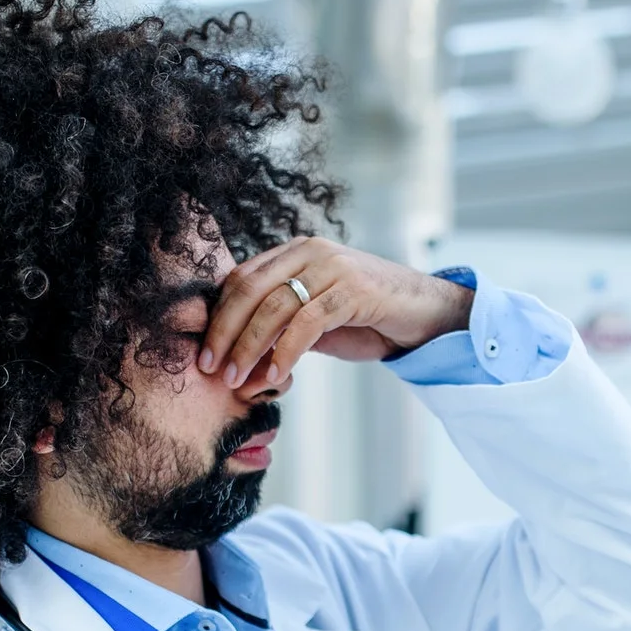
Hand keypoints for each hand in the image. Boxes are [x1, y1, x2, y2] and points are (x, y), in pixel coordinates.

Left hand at [199, 238, 473, 388]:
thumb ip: (281, 328)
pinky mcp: (354, 289)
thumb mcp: (316, 320)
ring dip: (250, 347)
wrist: (426, 314)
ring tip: (237, 379)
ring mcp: (333, 266)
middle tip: (210, 368)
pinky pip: (308, 322)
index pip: (241, 279)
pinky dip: (286, 352)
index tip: (204, 353)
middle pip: (249, 289)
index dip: (217, 316)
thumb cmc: (368, 319)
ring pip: (275, 306)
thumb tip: (239, 362)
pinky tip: (276, 375)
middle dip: (224, 332)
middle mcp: (311, 251)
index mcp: (295, 252)